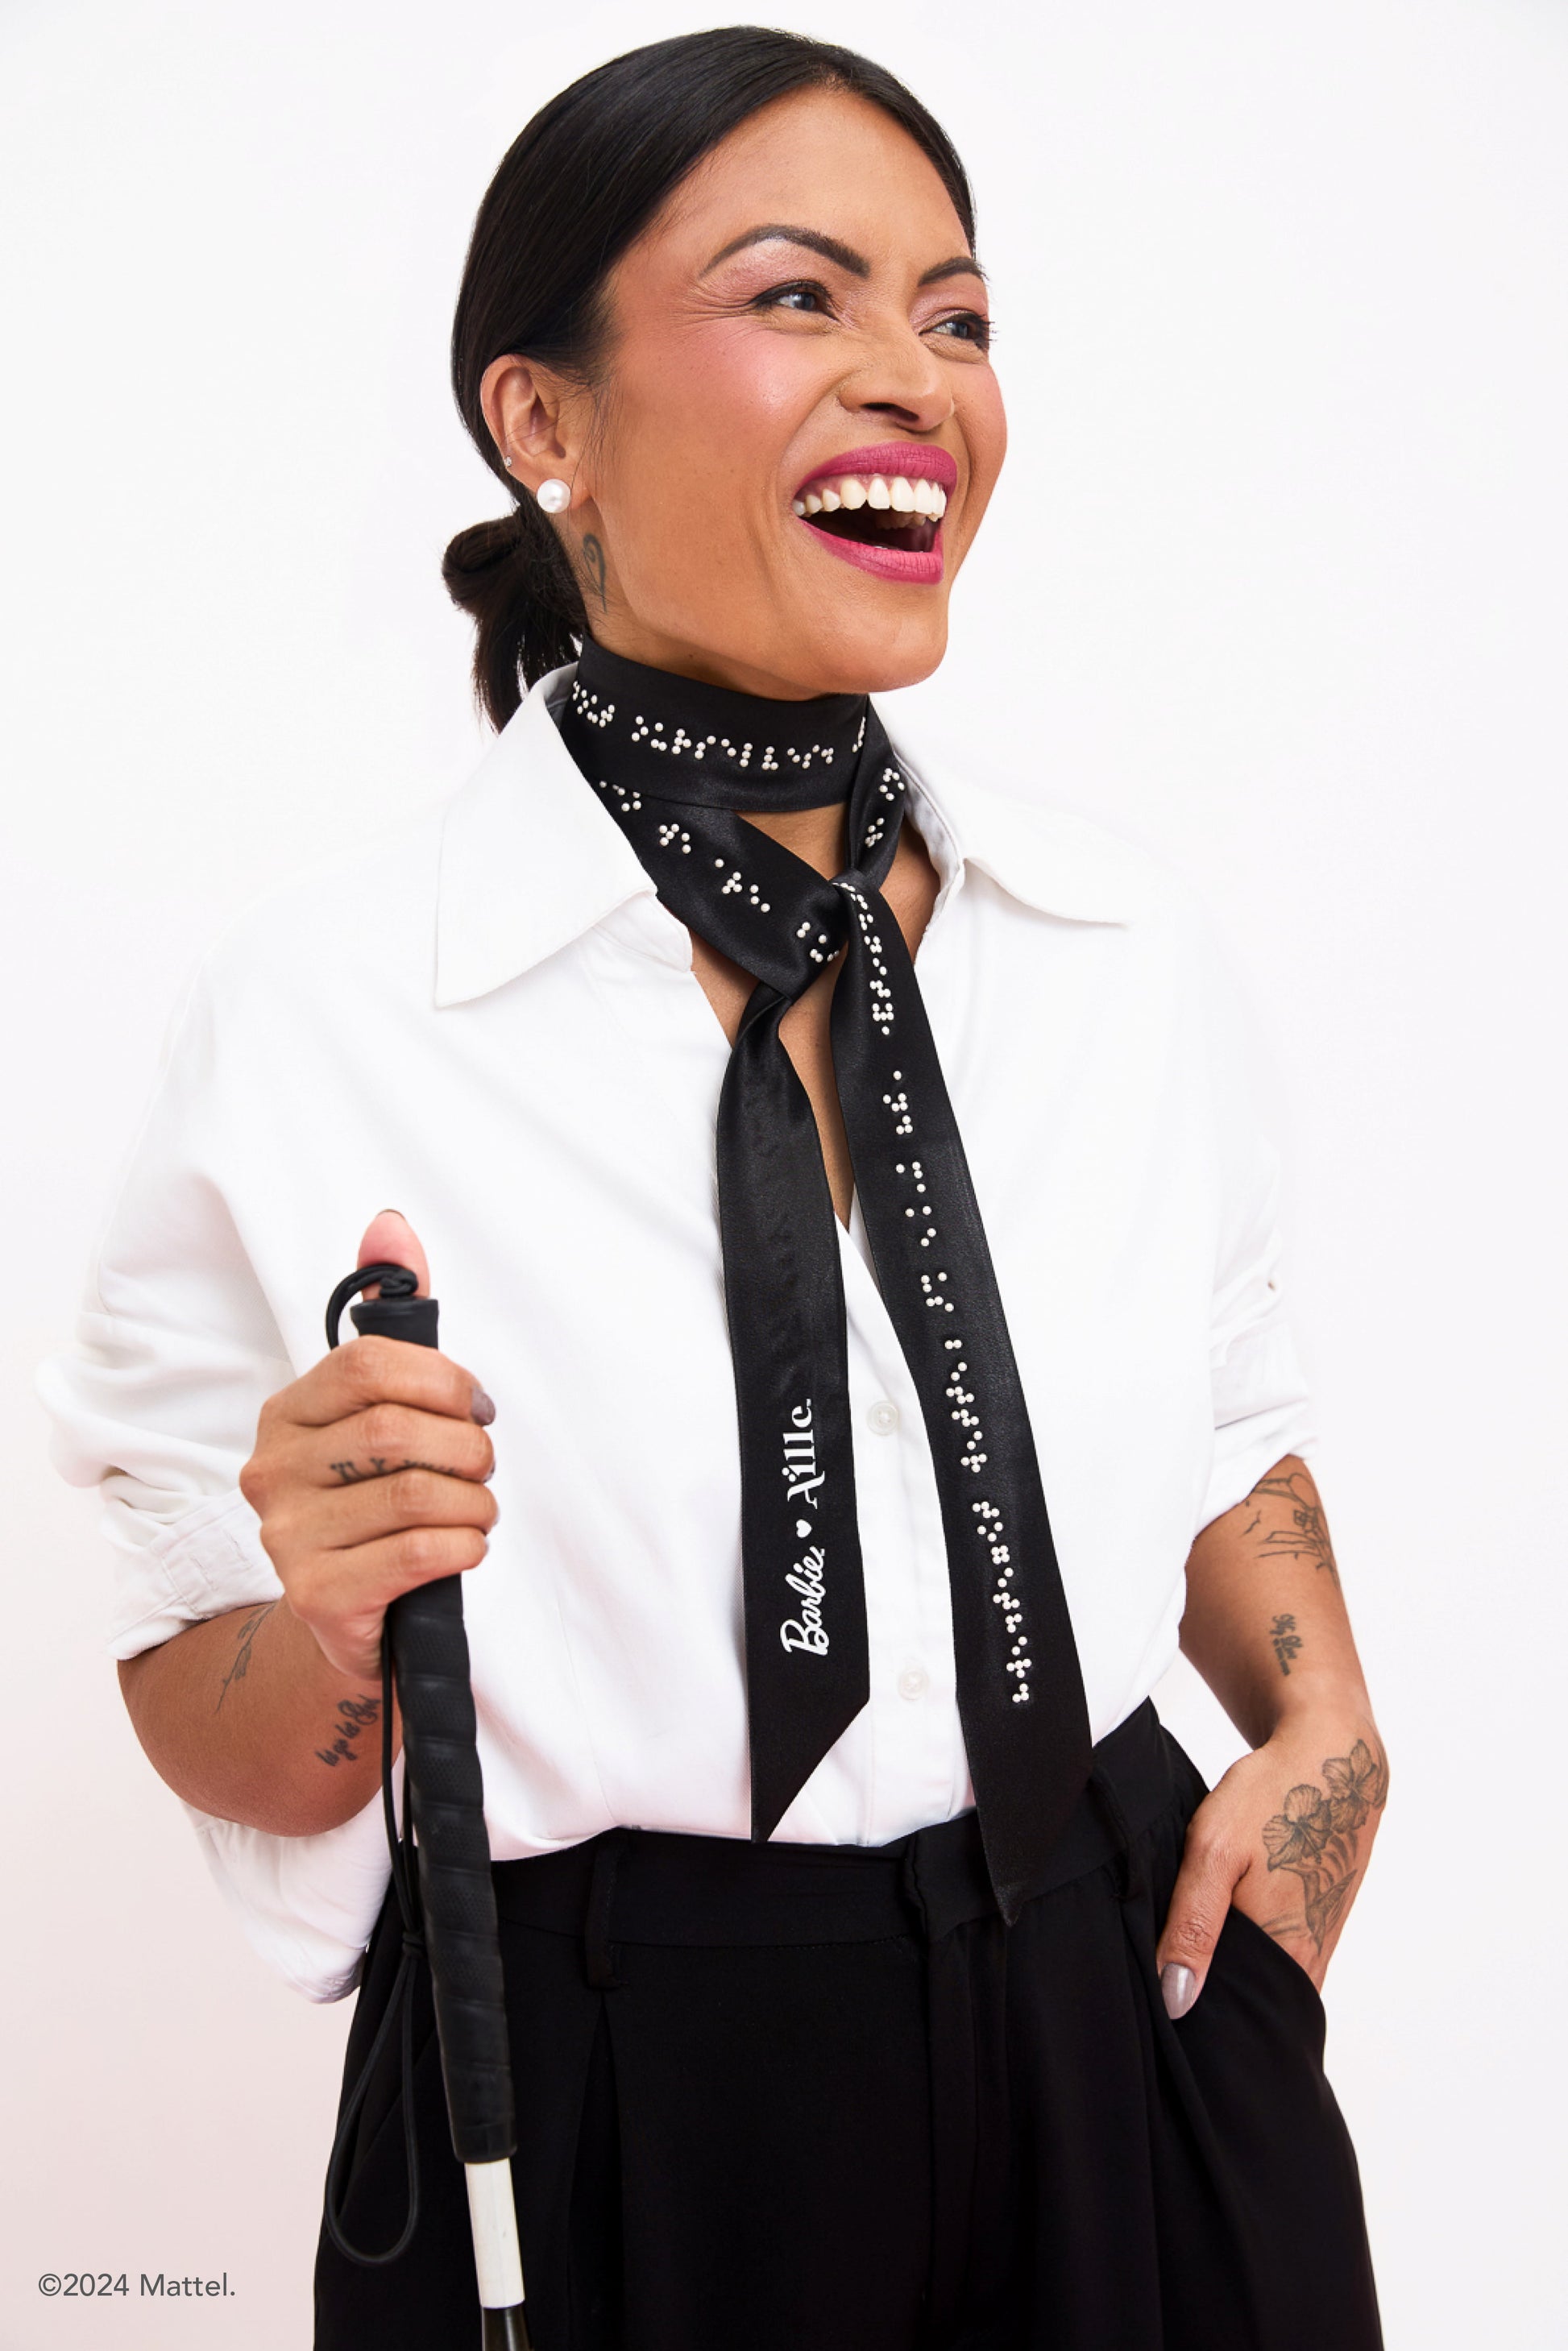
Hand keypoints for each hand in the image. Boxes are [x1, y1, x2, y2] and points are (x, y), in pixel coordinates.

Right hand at [239, 1212, 497, 1683]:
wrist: (354, 1623)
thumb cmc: (376, 1504)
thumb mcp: (385, 1413)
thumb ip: (393, 1319)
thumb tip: (389, 1226)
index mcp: (287, 1413)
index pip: (370, 1365)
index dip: (443, 1380)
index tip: (476, 1405)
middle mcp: (270, 1469)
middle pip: (397, 1430)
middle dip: (466, 1447)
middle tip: (483, 1467)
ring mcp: (285, 1535)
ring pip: (415, 1494)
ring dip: (474, 1502)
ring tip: (478, 1511)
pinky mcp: (316, 1595)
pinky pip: (415, 1551)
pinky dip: (464, 1545)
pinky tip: (465, 1547)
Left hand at [1154, 1711, 1389, 2013]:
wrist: (1333, 1761)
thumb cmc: (1272, 1800)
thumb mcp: (1214, 1853)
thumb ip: (1192, 1927)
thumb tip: (1176, 2000)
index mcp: (1286, 1959)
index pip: (1233, 2019)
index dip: (1194, 2018)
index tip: (1161, 2006)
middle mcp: (1309, 1965)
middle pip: (1250, 2004)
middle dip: (1211, 1998)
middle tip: (1169, 1973)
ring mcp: (1319, 1946)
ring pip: (1264, 1981)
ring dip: (1230, 1971)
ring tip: (1191, 1948)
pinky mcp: (1320, 1925)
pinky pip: (1278, 1957)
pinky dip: (1249, 1949)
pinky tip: (1223, 1924)